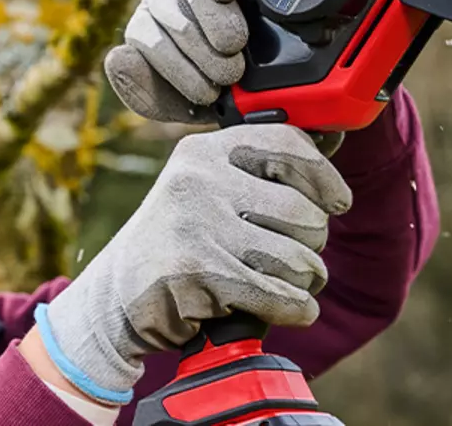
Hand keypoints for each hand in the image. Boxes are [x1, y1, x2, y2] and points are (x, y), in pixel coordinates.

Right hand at [33, 124, 351, 404]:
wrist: (114, 296)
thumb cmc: (176, 241)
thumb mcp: (204, 189)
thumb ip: (257, 171)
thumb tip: (333, 141)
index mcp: (205, 151)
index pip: (288, 143)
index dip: (325, 177)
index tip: (337, 201)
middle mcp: (200, 180)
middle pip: (305, 213)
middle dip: (310, 244)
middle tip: (290, 256)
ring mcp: (197, 225)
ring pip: (300, 259)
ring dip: (303, 281)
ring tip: (281, 282)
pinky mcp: (199, 273)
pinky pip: (282, 296)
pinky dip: (295, 309)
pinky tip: (284, 307)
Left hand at [104, 0, 248, 122]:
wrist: (291, 54)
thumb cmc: (234, 81)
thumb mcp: (190, 101)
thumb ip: (146, 92)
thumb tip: (116, 58)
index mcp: (153, 27)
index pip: (143, 37)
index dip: (175, 69)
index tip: (209, 95)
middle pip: (165, 12)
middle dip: (199, 53)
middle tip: (230, 74)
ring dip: (214, 22)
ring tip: (235, 45)